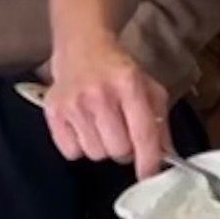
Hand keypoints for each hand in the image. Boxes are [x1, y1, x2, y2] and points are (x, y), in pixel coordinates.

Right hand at [42, 37, 177, 172]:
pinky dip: (80, 146)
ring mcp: (73, 103)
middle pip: (118, 150)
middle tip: (123, 133)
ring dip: (102, 147)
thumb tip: (166, 155)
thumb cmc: (117, 70)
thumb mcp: (148, 88)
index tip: (149, 173)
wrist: (82, 45)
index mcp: (128, 84)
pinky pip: (71, 152)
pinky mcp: (53, 111)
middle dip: (125, 149)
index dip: (148, 160)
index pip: (143, 133)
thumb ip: (160, 122)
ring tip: (102, 125)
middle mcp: (99, 94)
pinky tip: (84, 126)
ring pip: (95, 154)